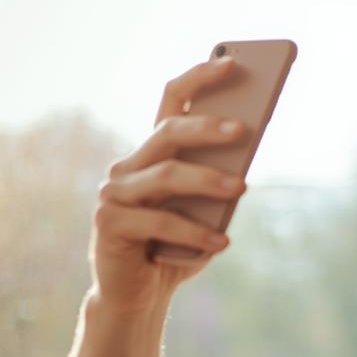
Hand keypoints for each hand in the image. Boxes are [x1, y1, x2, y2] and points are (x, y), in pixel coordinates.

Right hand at [90, 56, 249, 312]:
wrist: (140, 295)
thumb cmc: (177, 247)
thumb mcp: (204, 211)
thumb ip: (217, 184)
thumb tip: (246, 158)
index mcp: (152, 153)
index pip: (171, 101)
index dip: (199, 78)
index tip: (233, 60)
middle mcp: (128, 165)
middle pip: (167, 131)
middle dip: (206, 126)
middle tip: (244, 130)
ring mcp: (114, 193)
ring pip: (165, 175)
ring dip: (208, 181)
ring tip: (243, 187)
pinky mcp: (110, 225)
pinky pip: (159, 222)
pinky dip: (195, 232)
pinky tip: (222, 243)